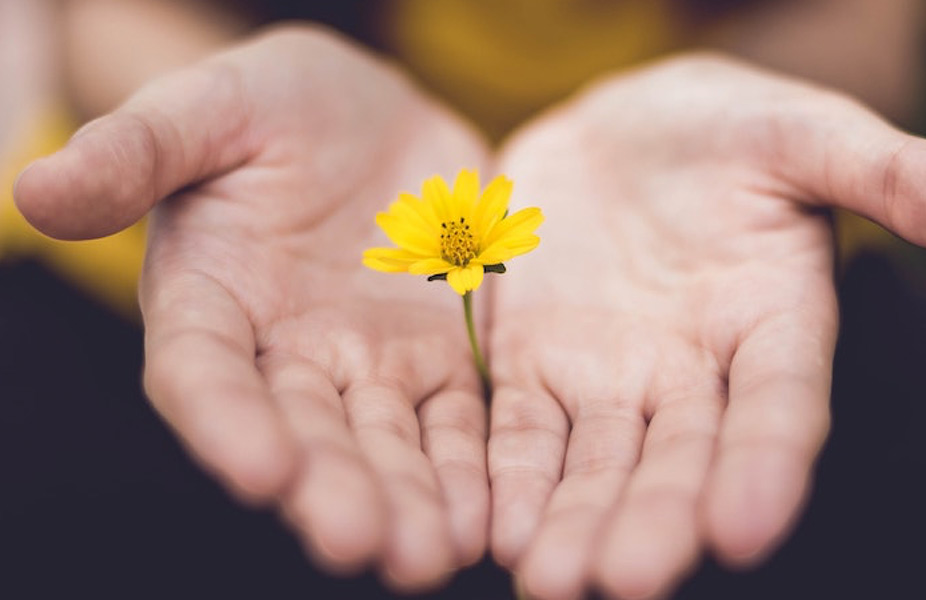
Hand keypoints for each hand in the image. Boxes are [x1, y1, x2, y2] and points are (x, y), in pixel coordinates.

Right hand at [15, 26, 490, 589]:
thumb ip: (139, 150)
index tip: (261, 470)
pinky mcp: (438, 358)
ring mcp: (368, 363)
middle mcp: (285, 353)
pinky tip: (485, 517)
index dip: (226, 422)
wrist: (373, 115)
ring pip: (386, 443)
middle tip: (361, 543)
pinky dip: (469, 468)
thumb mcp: (211, 107)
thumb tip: (38, 189)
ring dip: (407, 501)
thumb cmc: (276, 105)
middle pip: (304, 432)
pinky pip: (456, 421)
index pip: (205, 373)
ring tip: (430, 555)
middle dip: (331, 489)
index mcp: (212, 300)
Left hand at [488, 53, 925, 598]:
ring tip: (552, 580)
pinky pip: (522, 429)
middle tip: (626, 581)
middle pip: (679, 458)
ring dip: (574, 521)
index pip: (779, 407)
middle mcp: (694, 373)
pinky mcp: (536, 365)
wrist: (620, 132)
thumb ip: (892, 175)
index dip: (767, 465)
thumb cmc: (725, 129)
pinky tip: (496, 528)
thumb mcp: (803, 134)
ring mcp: (610, 376)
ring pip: (597, 463)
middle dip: (654, 520)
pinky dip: (509, 477)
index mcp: (772, 324)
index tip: (745, 528)